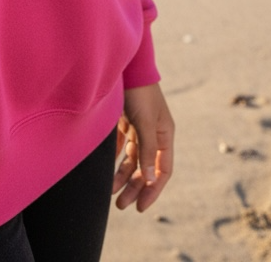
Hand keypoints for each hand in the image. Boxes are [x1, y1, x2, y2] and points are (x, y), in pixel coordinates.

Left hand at [112, 82, 173, 212]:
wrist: (125, 65)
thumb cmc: (138, 92)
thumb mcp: (144, 122)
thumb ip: (147, 150)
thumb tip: (149, 179)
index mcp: (165, 135)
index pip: (162, 170)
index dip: (153, 190)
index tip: (140, 207)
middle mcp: (154, 133)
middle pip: (146, 168)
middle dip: (134, 187)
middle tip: (121, 205)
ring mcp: (139, 127)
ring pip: (132, 159)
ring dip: (122, 176)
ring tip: (110, 192)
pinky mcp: (125, 121)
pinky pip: (121, 147)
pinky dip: (115, 160)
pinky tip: (106, 172)